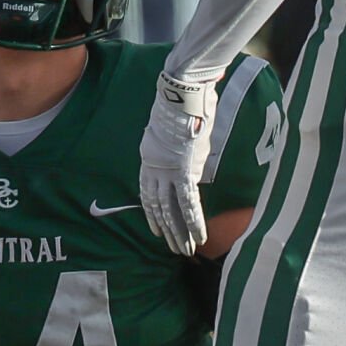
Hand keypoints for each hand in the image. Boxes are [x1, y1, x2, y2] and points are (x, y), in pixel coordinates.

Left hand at [139, 70, 214, 255]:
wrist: (181, 94)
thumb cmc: (182, 103)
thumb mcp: (173, 127)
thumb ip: (178, 143)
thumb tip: (190, 149)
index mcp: (149, 158)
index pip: (148, 193)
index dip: (153, 214)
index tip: (157, 229)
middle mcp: (155, 169)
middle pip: (158, 206)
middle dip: (167, 230)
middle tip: (173, 249)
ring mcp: (168, 172)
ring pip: (171, 211)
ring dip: (179, 233)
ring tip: (184, 251)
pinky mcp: (184, 173)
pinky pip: (188, 204)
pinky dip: (194, 223)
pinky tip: (197, 238)